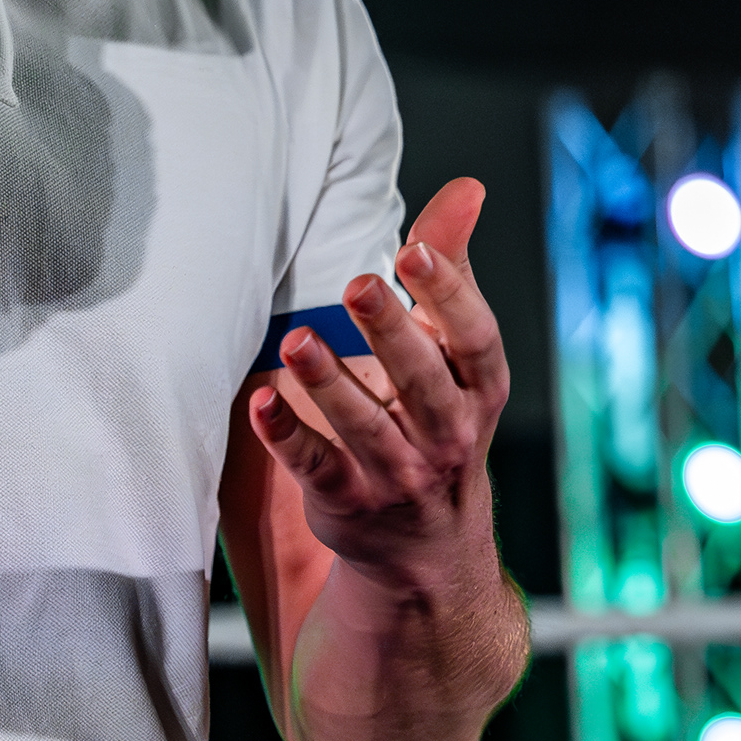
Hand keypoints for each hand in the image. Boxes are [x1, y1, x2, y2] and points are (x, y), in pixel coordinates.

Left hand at [249, 180, 509, 591]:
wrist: (431, 551)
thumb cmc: (441, 422)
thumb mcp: (459, 356)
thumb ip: (452, 270)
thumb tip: (467, 189)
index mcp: (480, 391)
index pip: (475, 341)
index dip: (448, 296)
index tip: (413, 250)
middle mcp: (449, 437)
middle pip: (423, 383)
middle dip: (391, 333)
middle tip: (357, 285)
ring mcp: (400, 475)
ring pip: (366, 429)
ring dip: (332, 384)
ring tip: (298, 340)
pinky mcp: (349, 502)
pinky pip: (315, 468)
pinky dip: (287, 436)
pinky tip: (260, 402)